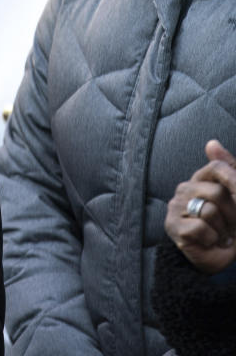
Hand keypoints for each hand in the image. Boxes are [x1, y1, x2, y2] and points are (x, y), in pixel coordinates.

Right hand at [164, 140, 235, 272]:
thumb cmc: (233, 227)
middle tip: (230, 225)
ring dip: (223, 229)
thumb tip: (211, 142)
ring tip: (220, 234)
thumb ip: (228, 170)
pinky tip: (210, 242)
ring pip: (208, 211)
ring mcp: (176, 207)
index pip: (217, 168)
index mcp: (201, 179)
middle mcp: (185, 189)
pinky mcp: (173, 227)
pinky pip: (199, 227)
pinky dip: (212, 239)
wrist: (228, 260)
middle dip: (232, 213)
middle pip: (216, 192)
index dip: (233, 183)